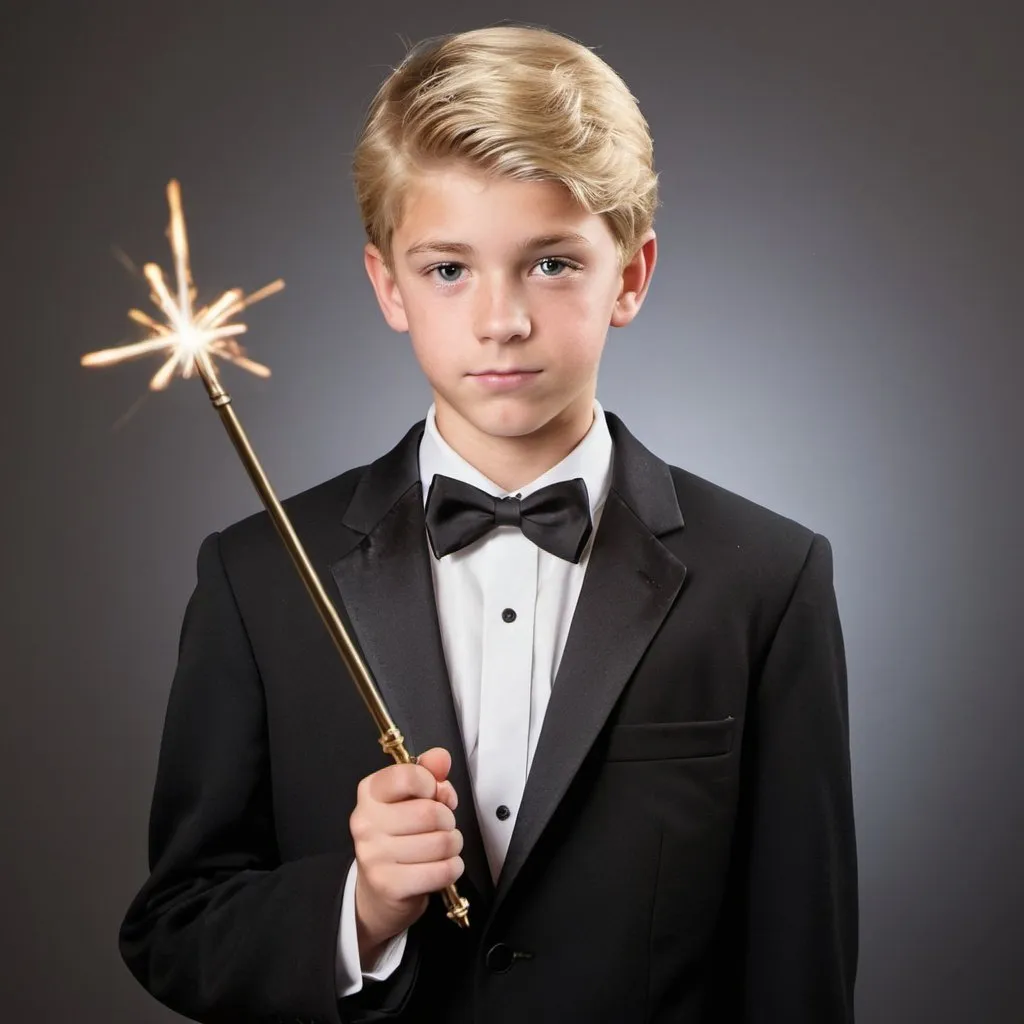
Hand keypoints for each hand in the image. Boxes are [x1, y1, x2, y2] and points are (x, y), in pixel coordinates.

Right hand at [349, 747, 463, 964]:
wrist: (378, 890)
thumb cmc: (400, 835)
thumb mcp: (411, 798)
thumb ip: (428, 773)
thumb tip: (442, 757)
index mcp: (370, 793)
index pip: (407, 776)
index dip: (432, 785)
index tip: (433, 795)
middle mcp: (365, 822)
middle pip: (430, 812)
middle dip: (447, 820)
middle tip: (442, 826)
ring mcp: (374, 855)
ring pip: (440, 842)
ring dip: (453, 845)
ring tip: (443, 847)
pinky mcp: (389, 885)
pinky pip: (440, 871)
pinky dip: (452, 868)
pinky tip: (445, 866)